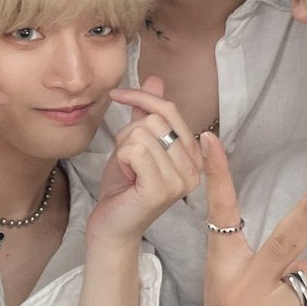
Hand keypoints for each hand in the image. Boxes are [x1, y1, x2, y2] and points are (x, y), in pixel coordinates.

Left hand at [88, 76, 200, 248]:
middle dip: (128, 133)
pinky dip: (121, 159)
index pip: (170, 110)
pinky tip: (126, 177)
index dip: (142, 97)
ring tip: (127, 170)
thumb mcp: (135, 143)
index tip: (116, 94)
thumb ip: (146, 113)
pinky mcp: (161, 189)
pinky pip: (135, 150)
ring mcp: (180, 180)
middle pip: (154, 119)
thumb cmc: (124, 187)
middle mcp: (194, 169)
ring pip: (142, 133)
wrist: (112, 225)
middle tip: (126, 159)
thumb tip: (156, 80)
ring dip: (123, 148)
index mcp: (193, 156)